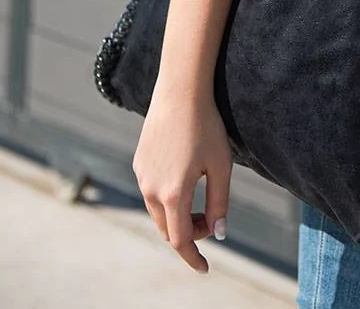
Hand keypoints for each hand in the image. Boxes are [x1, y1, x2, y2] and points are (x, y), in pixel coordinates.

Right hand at [132, 88, 232, 273]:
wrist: (180, 92)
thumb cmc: (206, 127)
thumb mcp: (221, 166)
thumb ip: (220, 203)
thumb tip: (219, 233)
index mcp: (173, 194)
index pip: (180, 241)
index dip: (193, 257)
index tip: (204, 268)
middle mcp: (151, 189)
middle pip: (167, 229)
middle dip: (188, 234)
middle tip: (210, 224)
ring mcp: (142, 175)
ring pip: (157, 211)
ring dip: (176, 217)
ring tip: (199, 207)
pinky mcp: (139, 162)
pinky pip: (151, 191)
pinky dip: (167, 199)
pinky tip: (184, 182)